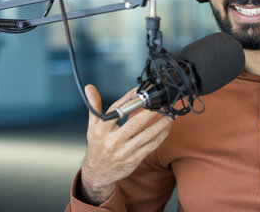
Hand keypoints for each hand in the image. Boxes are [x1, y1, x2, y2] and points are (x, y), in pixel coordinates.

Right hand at [80, 85, 171, 204]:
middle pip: (135, 123)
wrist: (97, 173)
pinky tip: (166, 127)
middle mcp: (112, 141)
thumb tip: (89, 88)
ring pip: (147, 135)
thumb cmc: (97, 145)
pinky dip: (161, 135)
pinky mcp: (134, 160)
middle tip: (162, 103)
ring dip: (160, 123)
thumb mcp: (92, 126)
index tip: (140, 91)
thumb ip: (94, 106)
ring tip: (169, 114)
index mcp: (101, 130)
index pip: (117, 110)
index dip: (130, 99)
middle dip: (151, 112)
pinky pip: (151, 146)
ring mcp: (124, 152)